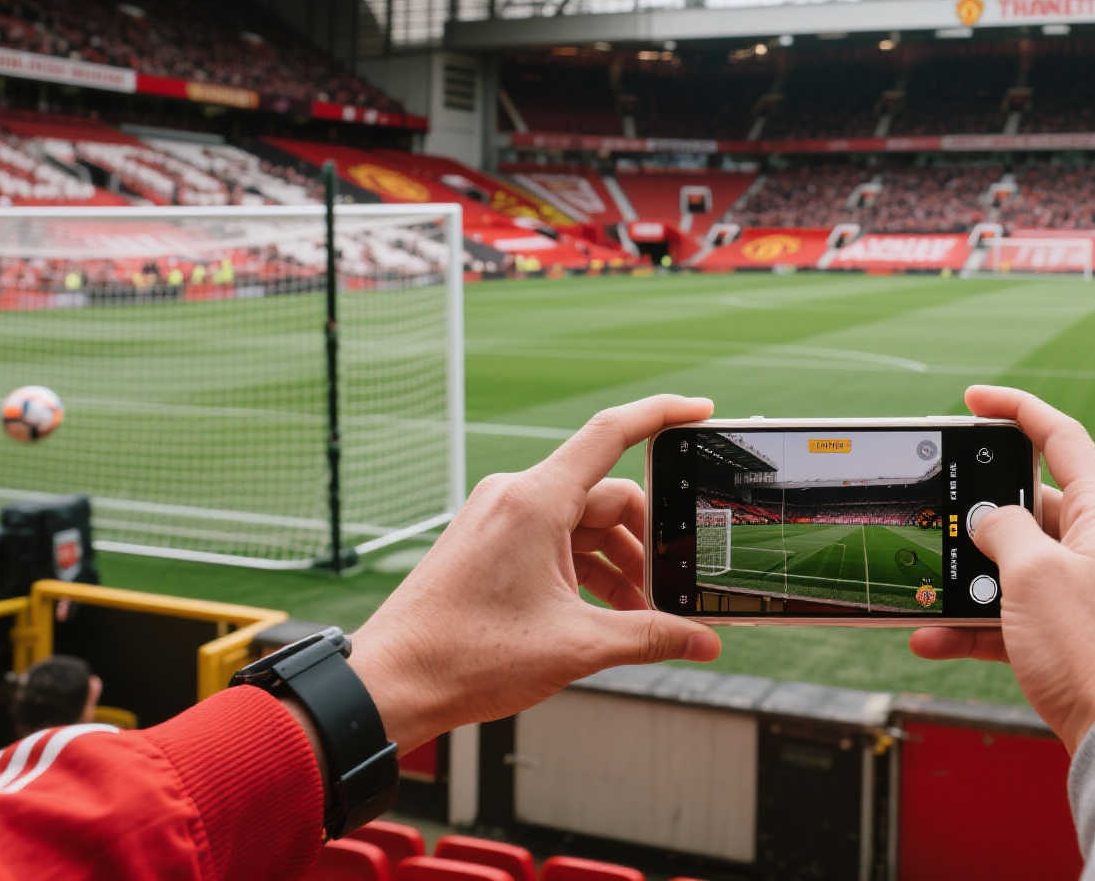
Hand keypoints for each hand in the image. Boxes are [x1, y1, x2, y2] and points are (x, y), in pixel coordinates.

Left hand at [348, 395, 722, 751]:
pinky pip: (554, 540)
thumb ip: (648, 636)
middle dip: (647, 541)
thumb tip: (702, 640)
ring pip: (581, 523)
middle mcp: (515, 497)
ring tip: (640, 615)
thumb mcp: (576, 646)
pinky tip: (604, 613)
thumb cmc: (465, 656)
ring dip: (617, 563)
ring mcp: (499, 519)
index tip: (699, 410)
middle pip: (606, 496)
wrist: (392, 683)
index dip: (661, 415)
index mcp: (535, 501)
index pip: (612, 434)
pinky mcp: (490, 543)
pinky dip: (585, 570)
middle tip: (672, 587)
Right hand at [910, 385, 1094, 753]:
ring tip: (928, 590)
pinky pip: (1021, 618)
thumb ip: (1004, 531)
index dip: (1016, 410)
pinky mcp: (1080, 640)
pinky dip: (979, 626)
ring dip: (971, 581)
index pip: (1060, 438)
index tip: (975, 400)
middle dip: (980, 518)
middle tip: (938, 519)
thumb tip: (990, 520)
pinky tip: (934, 640)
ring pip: (1020, 569)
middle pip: (1034, 508)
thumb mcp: (1034, 574)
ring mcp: (1094, 595)